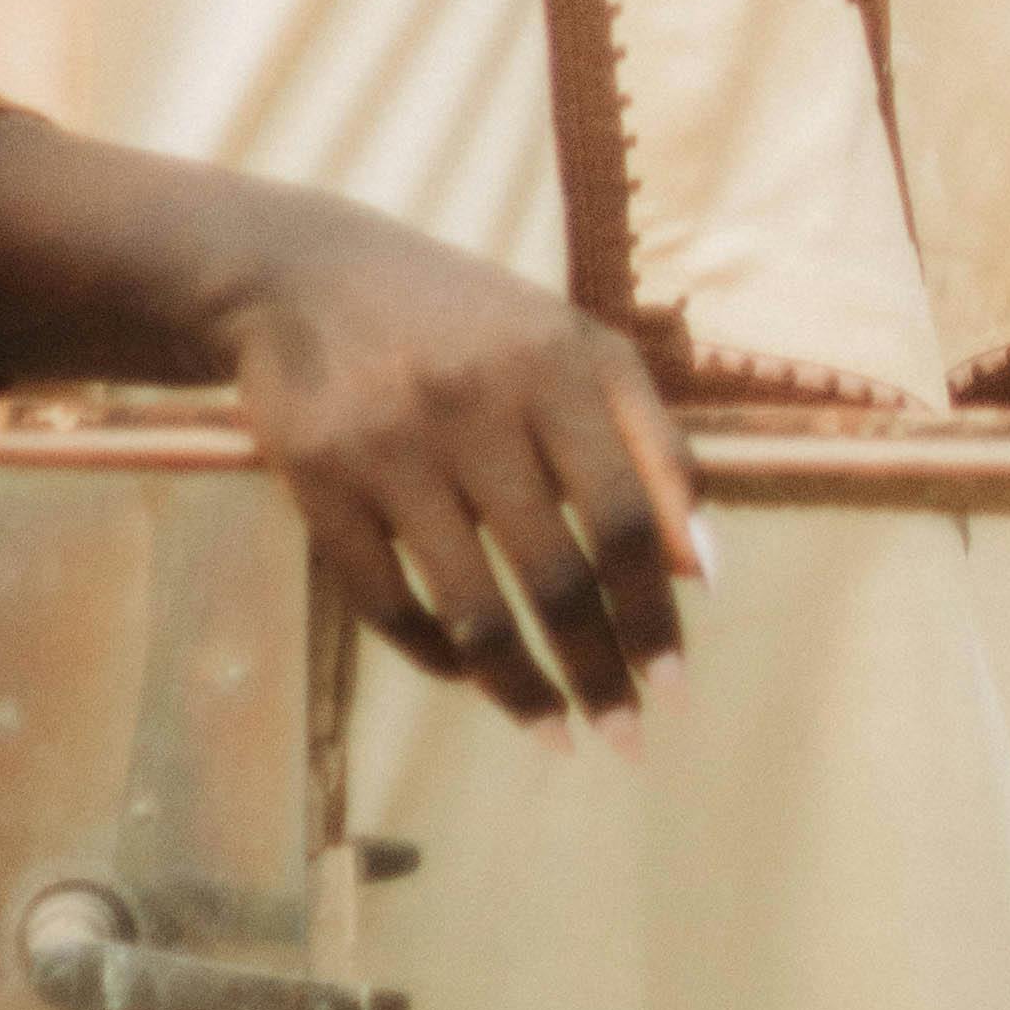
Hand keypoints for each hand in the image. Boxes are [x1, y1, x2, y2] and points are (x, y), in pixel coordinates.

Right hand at [210, 194, 702, 744]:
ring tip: (557, 734)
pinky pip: (389, 603)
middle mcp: (477, 401)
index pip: (625, 512)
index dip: (654, 608)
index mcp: (556, 362)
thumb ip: (651, 441)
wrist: (305, 272)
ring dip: (523, 689)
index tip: (674, 684)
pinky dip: (437, 655)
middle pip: (558, 572)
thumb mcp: (572, 347)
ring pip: (475, 606)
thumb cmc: (468, 320)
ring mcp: (392, 445)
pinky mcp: (318, 483)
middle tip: (624, 736)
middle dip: (599, 670)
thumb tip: (704, 569)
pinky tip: (472, 675)